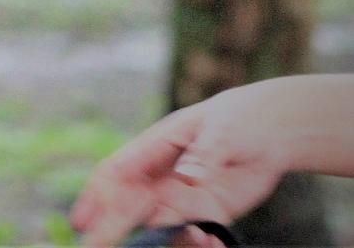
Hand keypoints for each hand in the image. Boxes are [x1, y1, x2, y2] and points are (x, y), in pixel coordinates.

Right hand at [71, 85, 294, 247]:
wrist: (272, 131)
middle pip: (129, 205)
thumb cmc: (240, 119)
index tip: (82, 222)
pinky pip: (189, 237)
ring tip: (203, 241)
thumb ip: (205, 156)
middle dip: (110, 229)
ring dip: (170, 241)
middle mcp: (163, 174)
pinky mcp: (205, 213)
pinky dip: (196, 246)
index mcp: (157, 146)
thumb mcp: (223, 132)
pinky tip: (214, 245)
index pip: (119, 172)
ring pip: (159, 227)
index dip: (97, 196)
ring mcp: (183, 196)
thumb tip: (191, 179)